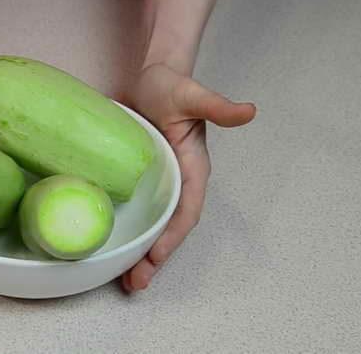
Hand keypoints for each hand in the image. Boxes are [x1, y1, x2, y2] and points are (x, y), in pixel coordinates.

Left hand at [121, 63, 255, 291]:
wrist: (151, 76)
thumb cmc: (173, 84)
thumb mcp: (191, 95)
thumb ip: (216, 106)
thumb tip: (248, 111)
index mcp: (194, 169)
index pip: (186, 210)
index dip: (173, 236)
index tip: (157, 257)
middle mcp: (179, 182)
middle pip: (170, 228)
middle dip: (156, 258)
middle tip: (136, 284)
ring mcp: (159, 184)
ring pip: (153, 226)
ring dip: (142, 254)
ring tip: (126, 282)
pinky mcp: (139, 181)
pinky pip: (137, 212)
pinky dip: (129, 233)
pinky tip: (112, 247)